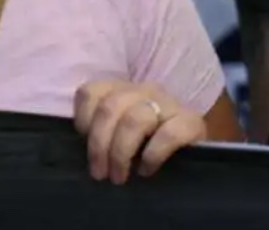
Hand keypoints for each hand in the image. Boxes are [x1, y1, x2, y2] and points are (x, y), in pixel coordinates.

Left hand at [72, 80, 206, 184]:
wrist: (191, 159)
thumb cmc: (146, 149)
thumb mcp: (117, 136)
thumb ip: (100, 133)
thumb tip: (75, 148)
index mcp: (123, 91)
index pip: (91, 92)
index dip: (83, 119)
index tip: (83, 144)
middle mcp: (146, 91)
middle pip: (111, 107)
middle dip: (99, 145)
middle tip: (100, 173)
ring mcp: (171, 104)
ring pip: (136, 118)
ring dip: (121, 153)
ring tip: (120, 177)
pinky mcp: (192, 122)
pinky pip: (169, 134)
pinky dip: (153, 155)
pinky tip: (147, 170)